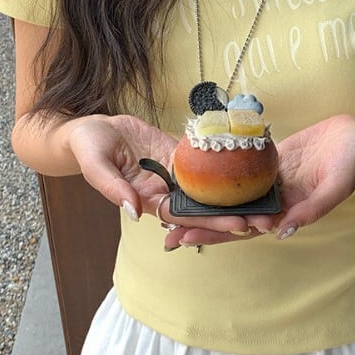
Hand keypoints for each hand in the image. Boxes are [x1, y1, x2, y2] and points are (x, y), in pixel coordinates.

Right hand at [67, 114, 248, 233]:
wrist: (93, 129)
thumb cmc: (89, 147)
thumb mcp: (95, 165)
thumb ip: (112, 188)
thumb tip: (133, 211)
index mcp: (147, 200)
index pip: (184, 216)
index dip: (210, 222)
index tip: (238, 225)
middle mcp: (165, 191)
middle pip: (203, 207)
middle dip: (233, 214)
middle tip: (266, 218)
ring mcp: (175, 174)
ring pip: (208, 188)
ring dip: (234, 195)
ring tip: (265, 199)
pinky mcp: (179, 155)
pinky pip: (203, 162)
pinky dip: (224, 167)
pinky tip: (249, 166)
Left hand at [171, 115, 354, 247]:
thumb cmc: (353, 160)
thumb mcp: (337, 184)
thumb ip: (313, 209)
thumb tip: (281, 233)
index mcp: (288, 213)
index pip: (245, 229)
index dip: (215, 234)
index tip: (186, 237)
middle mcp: (275, 201)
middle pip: (231, 216)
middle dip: (200, 223)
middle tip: (165, 229)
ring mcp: (270, 182)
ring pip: (232, 196)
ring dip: (205, 201)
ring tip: (173, 204)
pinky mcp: (269, 163)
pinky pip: (241, 171)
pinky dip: (220, 175)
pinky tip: (196, 173)